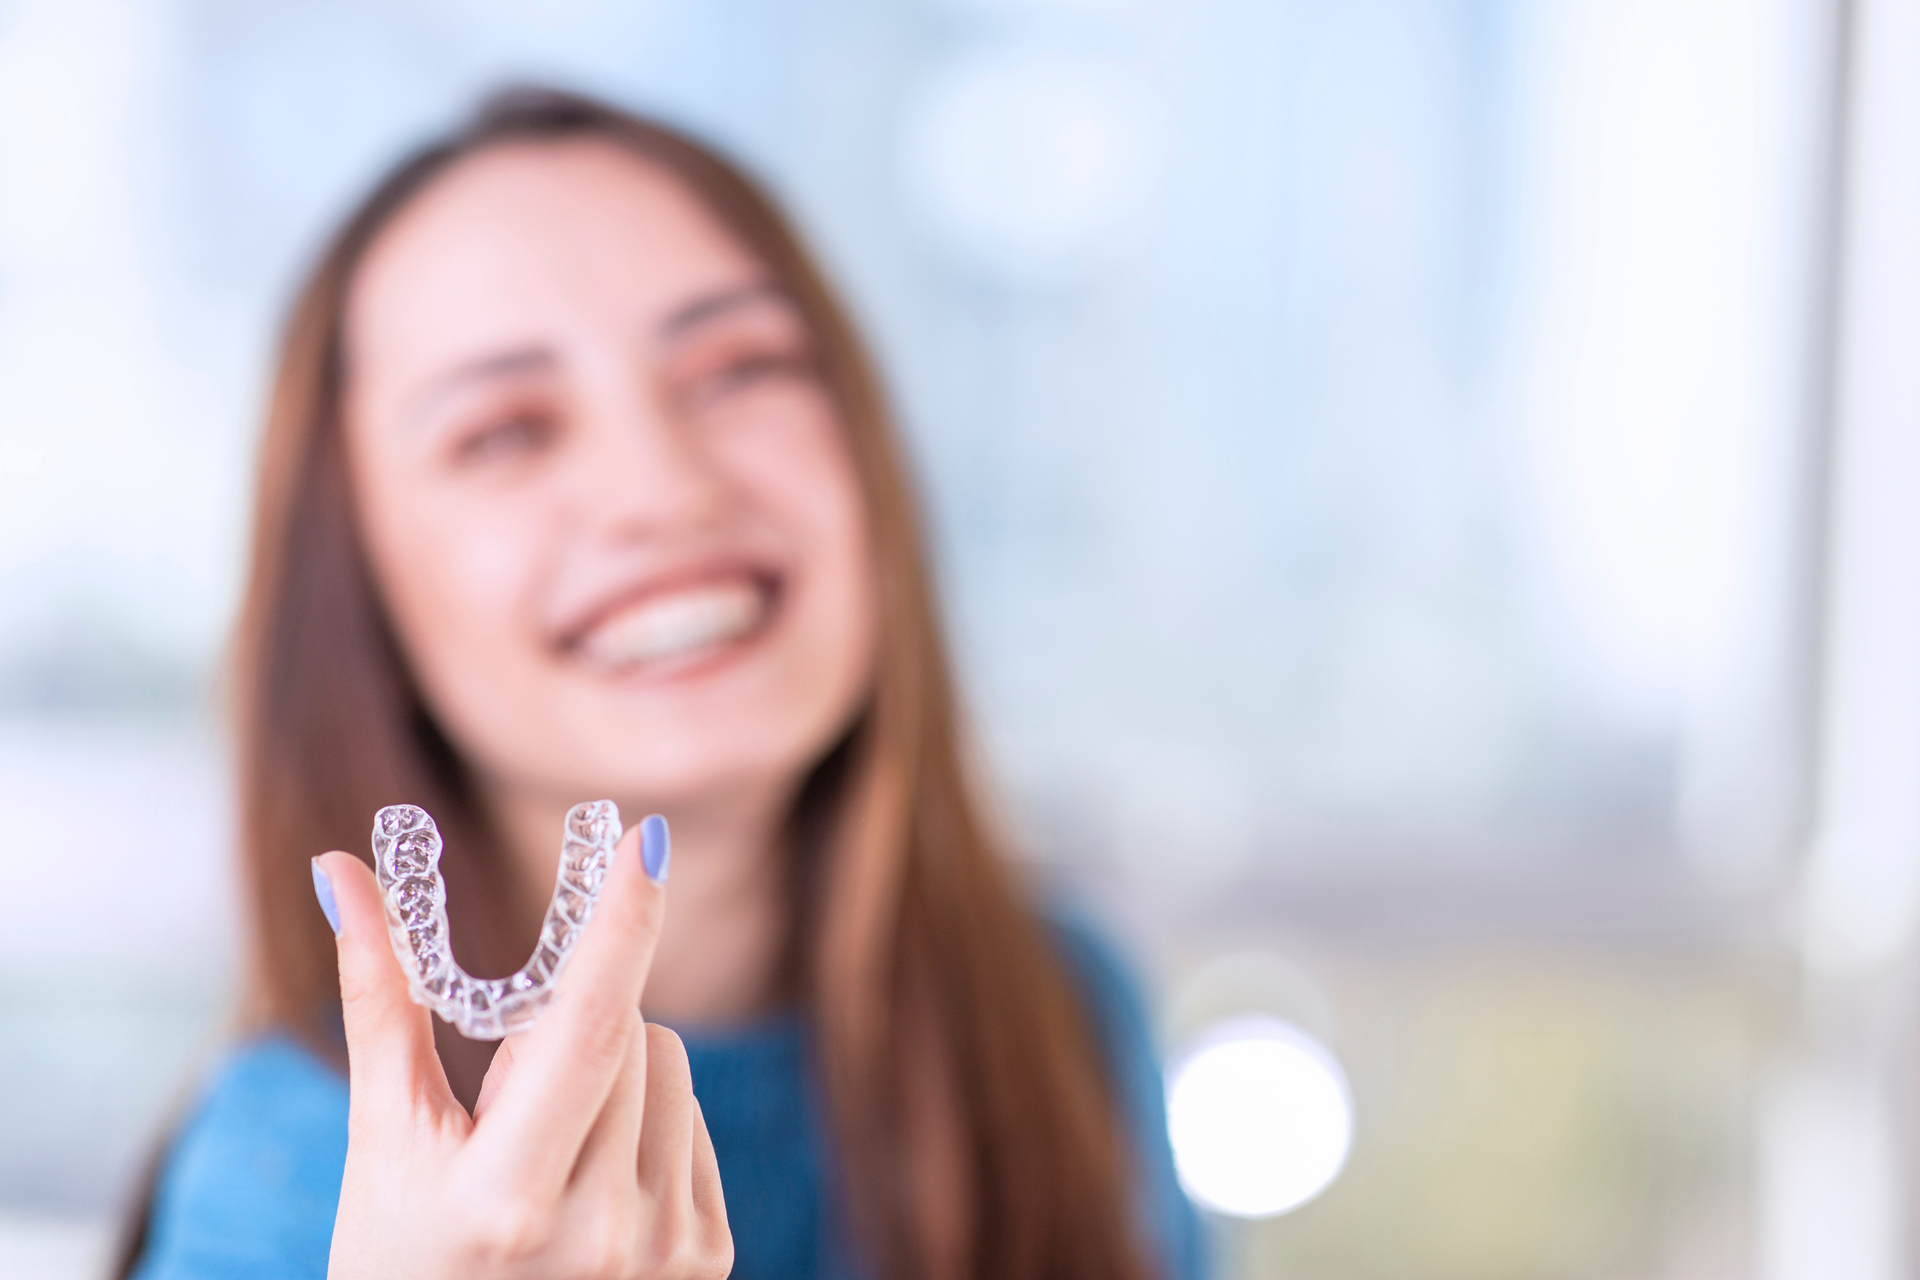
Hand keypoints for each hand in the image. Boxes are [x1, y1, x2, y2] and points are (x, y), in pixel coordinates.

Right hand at [314, 824, 731, 1278]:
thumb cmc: (399, 1260)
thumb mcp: (381, 1142)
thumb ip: (379, 998)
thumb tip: (341, 868)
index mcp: (506, 1199)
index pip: (587, 1030)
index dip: (622, 926)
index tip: (648, 838)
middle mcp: (598, 1234)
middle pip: (629, 1031)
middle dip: (570, 1025)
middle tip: (504, 1102)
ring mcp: (663, 1255)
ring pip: (671, 1068)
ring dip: (615, 1074)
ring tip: (546, 1152)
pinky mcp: (707, 1261)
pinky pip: (694, 1122)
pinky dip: (647, 1125)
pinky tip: (590, 1185)